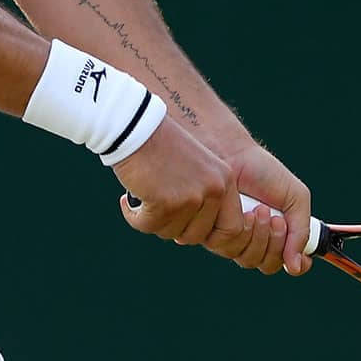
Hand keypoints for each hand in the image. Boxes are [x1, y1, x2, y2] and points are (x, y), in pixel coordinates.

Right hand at [109, 117, 251, 261]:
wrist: (135, 125)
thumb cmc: (160, 144)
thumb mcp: (196, 168)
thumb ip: (203, 197)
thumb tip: (194, 233)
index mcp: (225, 180)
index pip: (232, 228)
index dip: (210, 235)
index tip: (188, 228)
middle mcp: (214, 189)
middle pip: (197, 236)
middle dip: (174, 228)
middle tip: (157, 212)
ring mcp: (191, 197)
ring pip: (170, 232)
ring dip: (153, 220)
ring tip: (143, 197)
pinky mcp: (166, 202)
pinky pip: (148, 226)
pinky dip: (134, 217)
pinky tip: (128, 201)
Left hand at [226, 143, 312, 276]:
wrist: (235, 155)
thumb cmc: (264, 173)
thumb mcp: (295, 198)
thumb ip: (301, 231)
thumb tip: (297, 266)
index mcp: (276, 234)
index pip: (286, 263)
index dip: (297, 265)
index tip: (304, 258)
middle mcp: (253, 240)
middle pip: (267, 265)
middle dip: (276, 243)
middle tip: (275, 218)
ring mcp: (232, 239)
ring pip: (248, 259)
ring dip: (259, 236)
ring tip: (259, 209)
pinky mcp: (212, 233)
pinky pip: (228, 247)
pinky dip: (241, 231)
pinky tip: (243, 211)